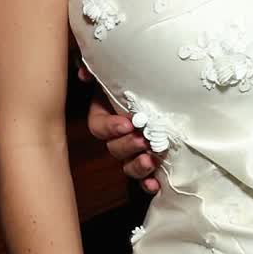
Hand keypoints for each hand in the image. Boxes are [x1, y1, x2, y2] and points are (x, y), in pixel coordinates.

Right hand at [80, 64, 160, 194]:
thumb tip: (84, 74)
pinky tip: (155, 184)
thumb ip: (97, 69)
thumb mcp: (116, 70)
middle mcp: (118, 136)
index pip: (99, 127)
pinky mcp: (152, 161)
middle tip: (143, 140)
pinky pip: (145, 177)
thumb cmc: (139, 77)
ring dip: (137, 166)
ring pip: (128, 165)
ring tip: (149, 160)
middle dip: (127, 146)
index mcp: (106, 115)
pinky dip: (149, 183)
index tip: (127, 124)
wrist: (168, 86)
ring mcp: (134, 151)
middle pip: (114, 149)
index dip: (110, 128)